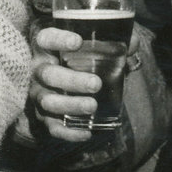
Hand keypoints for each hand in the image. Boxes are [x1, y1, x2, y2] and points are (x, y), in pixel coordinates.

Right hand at [30, 26, 101, 142]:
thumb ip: (112, 45)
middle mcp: (38, 71)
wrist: (63, 86)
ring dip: (70, 105)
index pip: (46, 39)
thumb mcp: (91, 49)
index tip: (78, 42)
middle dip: (71, 80)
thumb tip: (133, 44)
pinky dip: (68, 132)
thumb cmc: (78, 62)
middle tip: (96, 84)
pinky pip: (52, 126)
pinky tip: (86, 132)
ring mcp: (39, 95)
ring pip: (48, 101)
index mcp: (47, 49)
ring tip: (92, 106)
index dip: (58, 39)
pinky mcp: (43, 116)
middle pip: (47, 74)